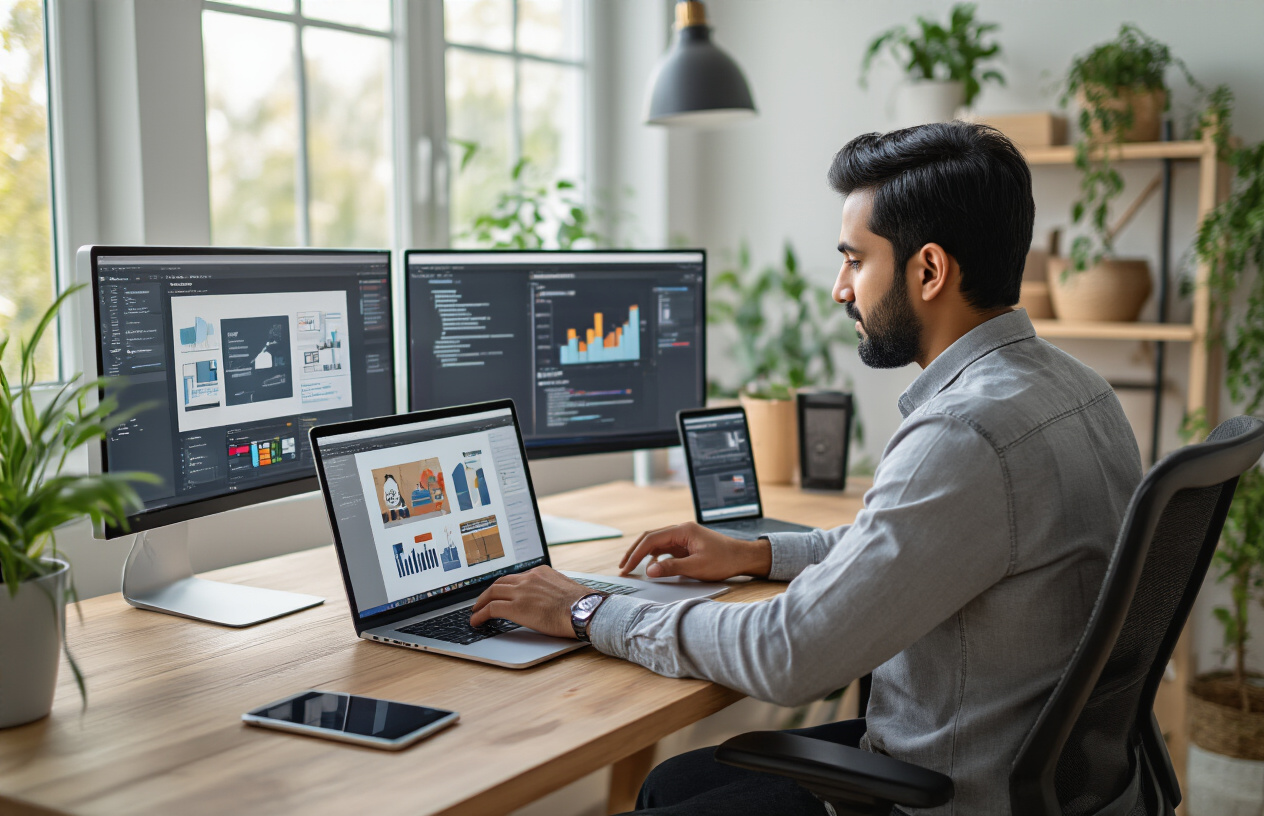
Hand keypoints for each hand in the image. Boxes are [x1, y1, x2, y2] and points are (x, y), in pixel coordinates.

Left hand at [468, 566, 590, 637]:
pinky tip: (476, 621)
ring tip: (476, 610)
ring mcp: (521, 591)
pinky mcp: (516, 607)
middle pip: (501, 581)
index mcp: (541, 572)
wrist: (584, 611)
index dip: (506, 585)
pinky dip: (480, 614)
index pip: (517, 576)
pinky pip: (491, 608)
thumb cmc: (581, 605)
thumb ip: (552, 589)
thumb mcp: (565, 588)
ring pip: (492, 592)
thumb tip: (551, 599)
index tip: (501, 591)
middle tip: (482, 600)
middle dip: (489, 591)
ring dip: (481, 602)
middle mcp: (529, 578)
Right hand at [618, 522, 771, 581]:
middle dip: (634, 552)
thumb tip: (648, 570)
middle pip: (650, 537)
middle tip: (623, 568)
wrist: (743, 558)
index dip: (636, 554)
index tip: (627, 568)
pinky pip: (665, 548)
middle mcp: (681, 530)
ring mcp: (683, 537)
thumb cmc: (724, 560)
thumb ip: (671, 568)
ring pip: (656, 543)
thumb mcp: (697, 567)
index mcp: (683, 530)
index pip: (651, 539)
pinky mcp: (686, 545)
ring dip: (643, 554)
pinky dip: (654, 556)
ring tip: (631, 568)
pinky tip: (651, 566)